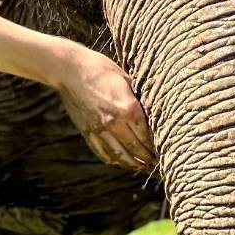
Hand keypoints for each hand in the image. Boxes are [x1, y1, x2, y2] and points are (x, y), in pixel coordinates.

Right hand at [55, 43, 155, 171]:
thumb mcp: (126, 79)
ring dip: (132, 164)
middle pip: (135, 148)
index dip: (155, 144)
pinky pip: (103, 152)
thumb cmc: (101, 68)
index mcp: (128, 108)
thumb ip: (137, 98)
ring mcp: (99, 130)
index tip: (163, 148)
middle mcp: (114, 122)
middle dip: (147, 157)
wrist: (70, 70)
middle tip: (156, 162)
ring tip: (142, 166)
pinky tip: (121, 161)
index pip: (146, 134)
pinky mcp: (87, 132)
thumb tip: (151, 110)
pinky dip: (114, 160)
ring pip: (120, 155)